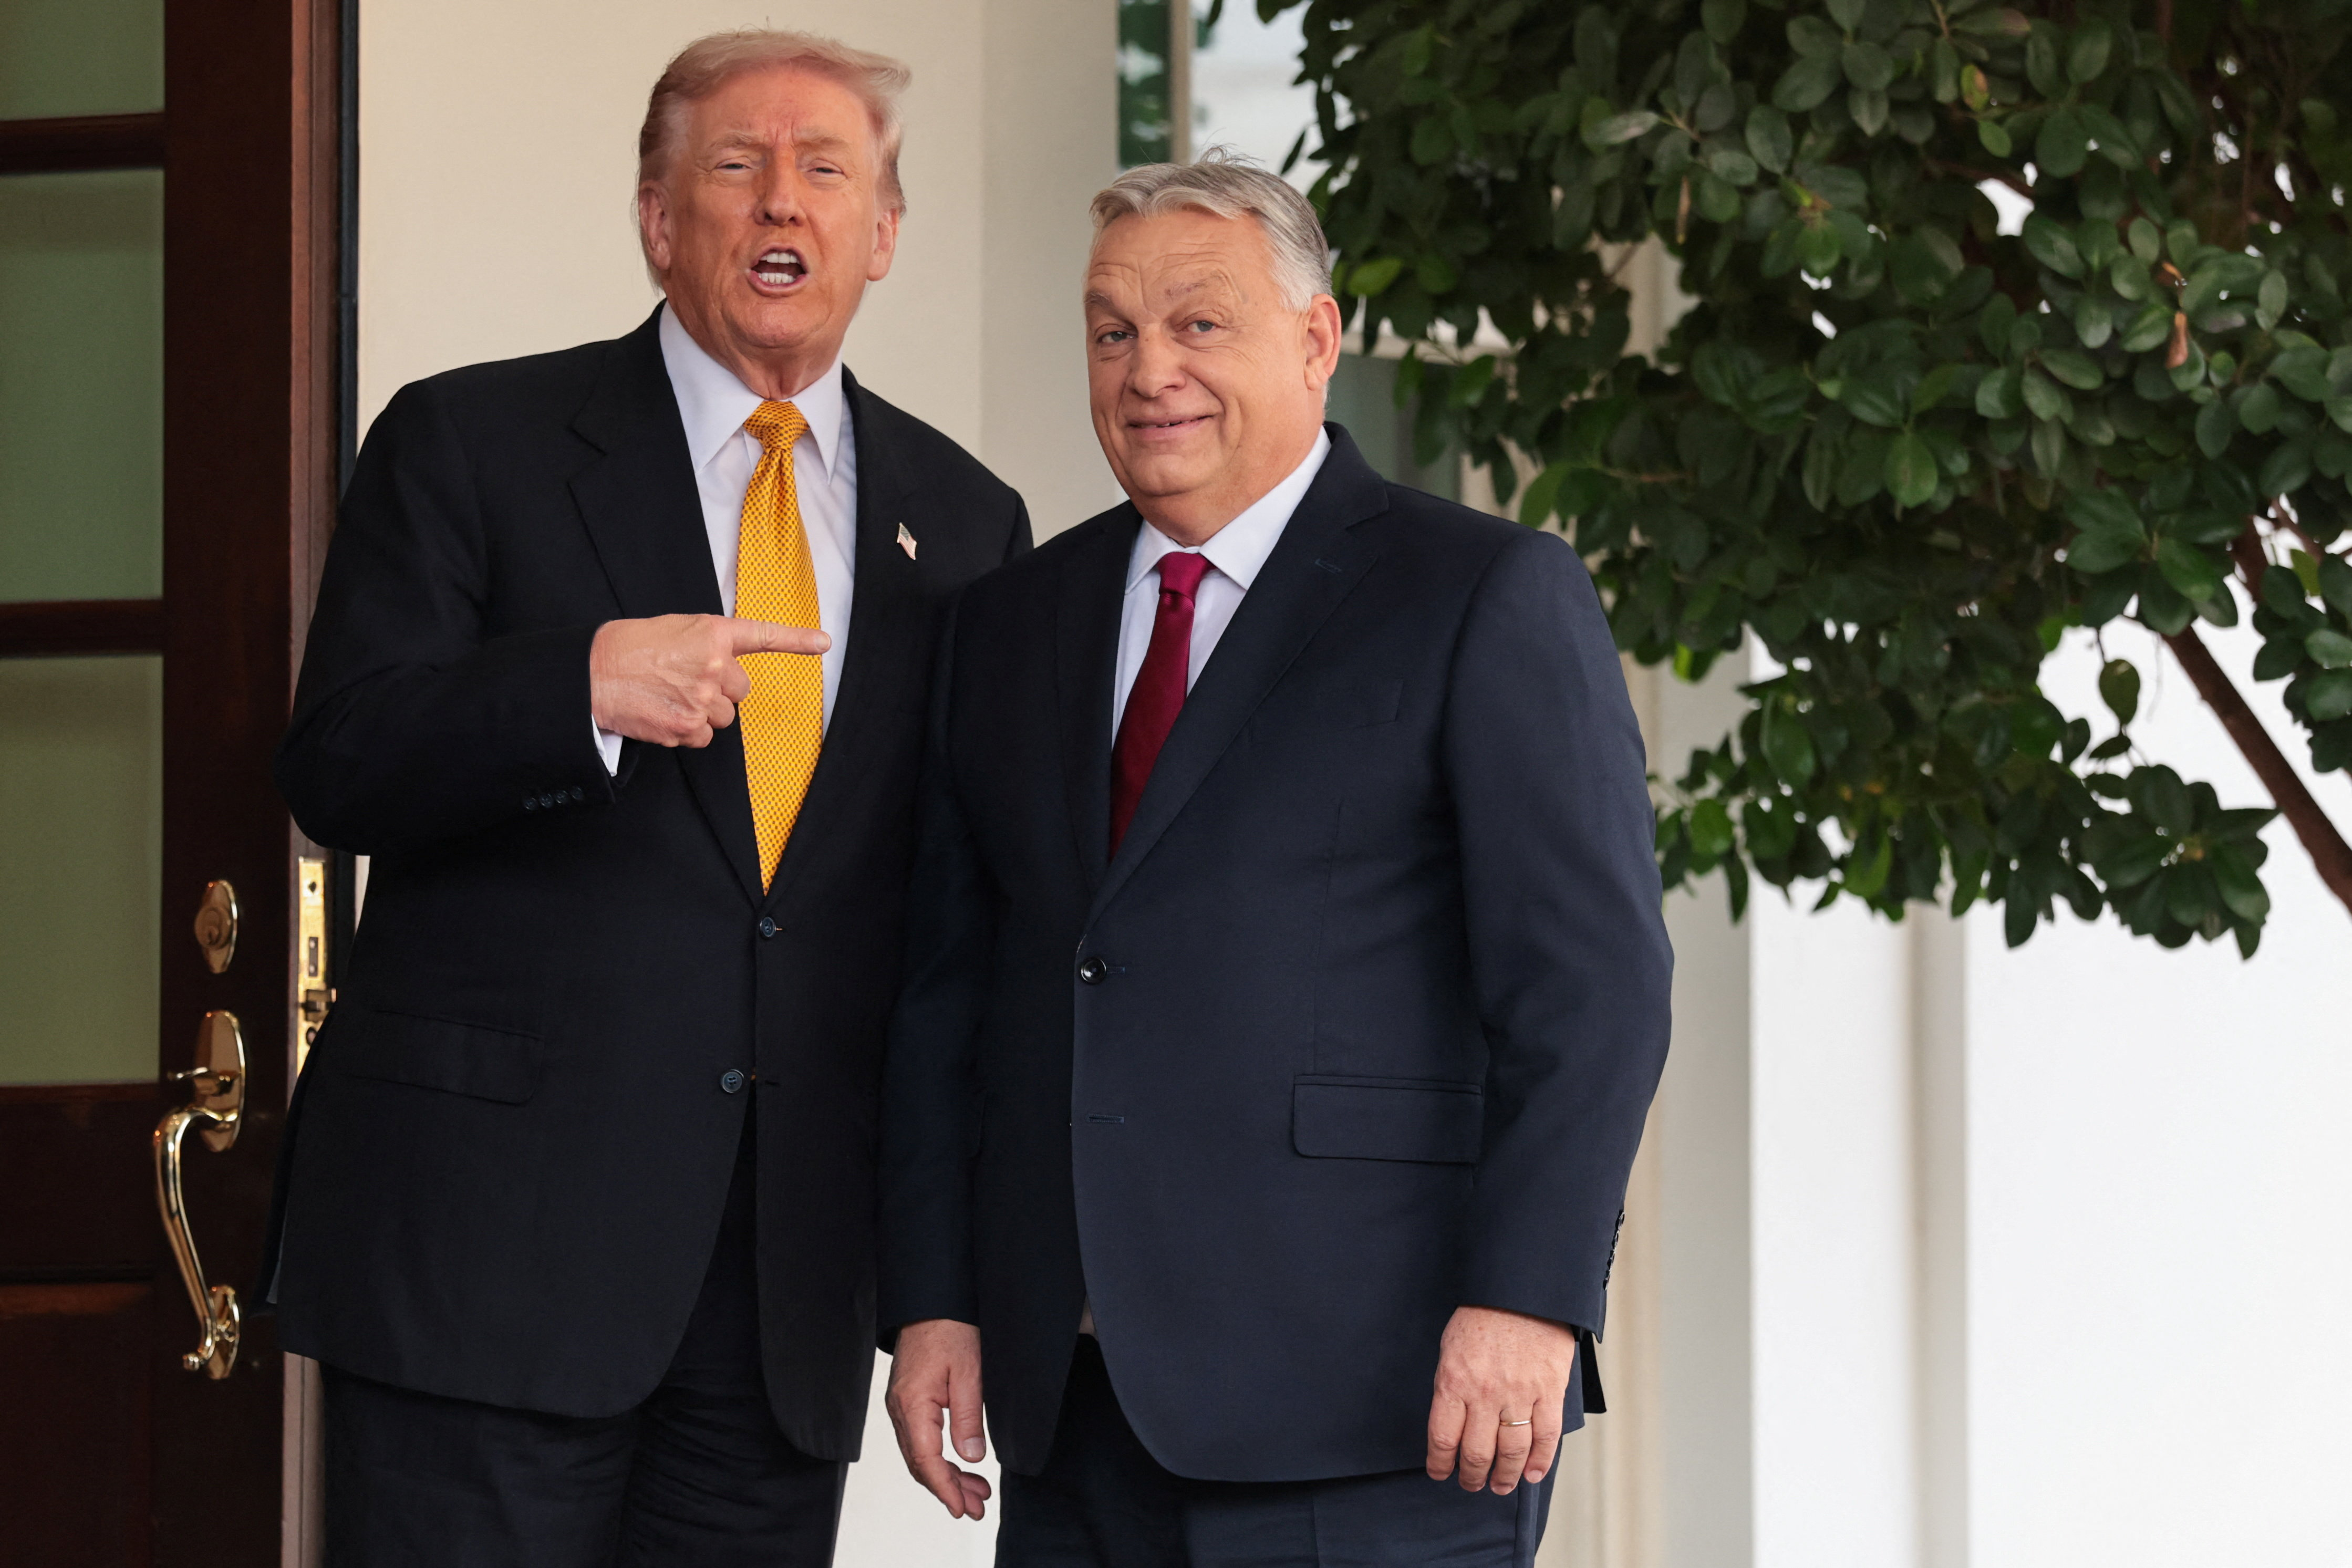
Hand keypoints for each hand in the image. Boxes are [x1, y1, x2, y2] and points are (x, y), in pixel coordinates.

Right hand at [588, 614, 828, 748]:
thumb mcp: (676, 631)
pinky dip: (686, 731)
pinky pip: (703, 737)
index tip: (823, 642)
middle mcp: (714, 665)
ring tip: (669, 696)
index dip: (797, 640)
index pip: (762, 636)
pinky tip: (663, 714)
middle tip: (684, 681)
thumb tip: (727, 668)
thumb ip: (709, 646)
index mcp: (712, 634)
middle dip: (719, 691)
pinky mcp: (687, 726)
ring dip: (702, 712)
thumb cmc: (630, 648)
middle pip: (740, 691)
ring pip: (722, 718)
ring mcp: (702, 698)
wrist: (592, 673)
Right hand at [884, 1318, 991, 1519]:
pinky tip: (957, 1465)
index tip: (962, 1507)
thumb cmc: (951, 1329)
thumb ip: (968, 1417)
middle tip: (977, 1507)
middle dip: (948, 1489)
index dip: (944, 1488)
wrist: (931, 1301)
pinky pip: (919, 1439)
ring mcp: (900, 1405)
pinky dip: (938, 1457)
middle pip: (920, 1463)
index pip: (925, 1459)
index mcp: (912, 1404)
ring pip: (919, 1454)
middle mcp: (899, 1409)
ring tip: (975, 1492)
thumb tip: (970, 1457)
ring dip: (945, 1476)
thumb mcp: (970, 1372)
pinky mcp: (907, 1400)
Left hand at [1425, 1305, 1578, 1494]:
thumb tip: (1452, 1422)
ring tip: (1500, 1485)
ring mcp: (1520, 1393)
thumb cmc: (1482, 1315)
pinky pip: (1546, 1436)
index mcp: (1454, 1381)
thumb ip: (1452, 1386)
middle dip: (1472, 1476)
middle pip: (1477, 1452)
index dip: (1440, 1463)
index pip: (1443, 1438)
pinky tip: (1532, 1474)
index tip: (1440, 1473)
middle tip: (1472, 1484)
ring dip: (1505, 1476)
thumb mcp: (1451, 1347)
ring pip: (1512, 1452)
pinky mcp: (1549, 1390)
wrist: (1522, 1289)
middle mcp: (1485, 1393)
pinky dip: (1540, 1461)